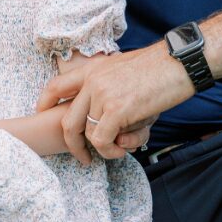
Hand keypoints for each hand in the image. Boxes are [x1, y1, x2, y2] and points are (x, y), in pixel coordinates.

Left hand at [36, 47, 192, 159]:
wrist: (180, 63)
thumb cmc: (160, 71)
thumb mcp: (125, 74)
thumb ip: (110, 95)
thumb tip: (111, 128)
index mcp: (93, 69)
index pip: (57, 86)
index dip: (45, 103)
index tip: (42, 115)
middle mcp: (92, 81)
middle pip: (67, 121)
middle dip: (74, 145)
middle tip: (84, 159)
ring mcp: (102, 95)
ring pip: (89, 135)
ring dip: (105, 149)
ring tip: (124, 148)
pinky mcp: (116, 110)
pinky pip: (102, 141)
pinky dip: (111, 151)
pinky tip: (125, 148)